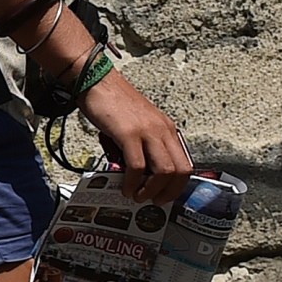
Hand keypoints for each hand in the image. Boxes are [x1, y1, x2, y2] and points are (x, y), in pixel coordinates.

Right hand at [79, 70, 193, 204]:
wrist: (96, 80)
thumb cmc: (112, 101)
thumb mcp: (137, 123)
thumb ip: (142, 144)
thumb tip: (137, 170)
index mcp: (167, 129)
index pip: (185, 164)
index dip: (177, 185)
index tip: (164, 194)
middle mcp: (162, 130)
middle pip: (180, 170)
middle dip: (169, 192)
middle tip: (154, 201)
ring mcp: (147, 132)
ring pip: (164, 172)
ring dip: (151, 190)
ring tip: (137, 196)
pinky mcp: (129, 134)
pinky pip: (137, 166)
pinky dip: (132, 182)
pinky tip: (125, 186)